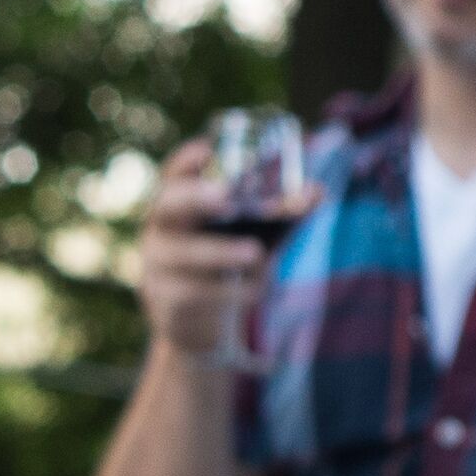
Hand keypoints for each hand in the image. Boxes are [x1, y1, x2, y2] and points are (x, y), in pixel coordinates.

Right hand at [135, 139, 268, 358]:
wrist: (195, 326)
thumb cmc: (225, 266)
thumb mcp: (253, 236)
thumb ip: (281, 214)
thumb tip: (317, 191)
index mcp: (179, 204)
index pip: (174, 175)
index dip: (187, 162)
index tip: (207, 150)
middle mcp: (161, 230)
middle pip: (168, 207)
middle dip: (196, 199)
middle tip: (227, 197)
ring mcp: (158, 266)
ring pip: (186, 254)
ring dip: (222, 253)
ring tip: (255, 253)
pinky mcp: (166, 300)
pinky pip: (198, 293)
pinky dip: (232, 291)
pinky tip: (256, 290)